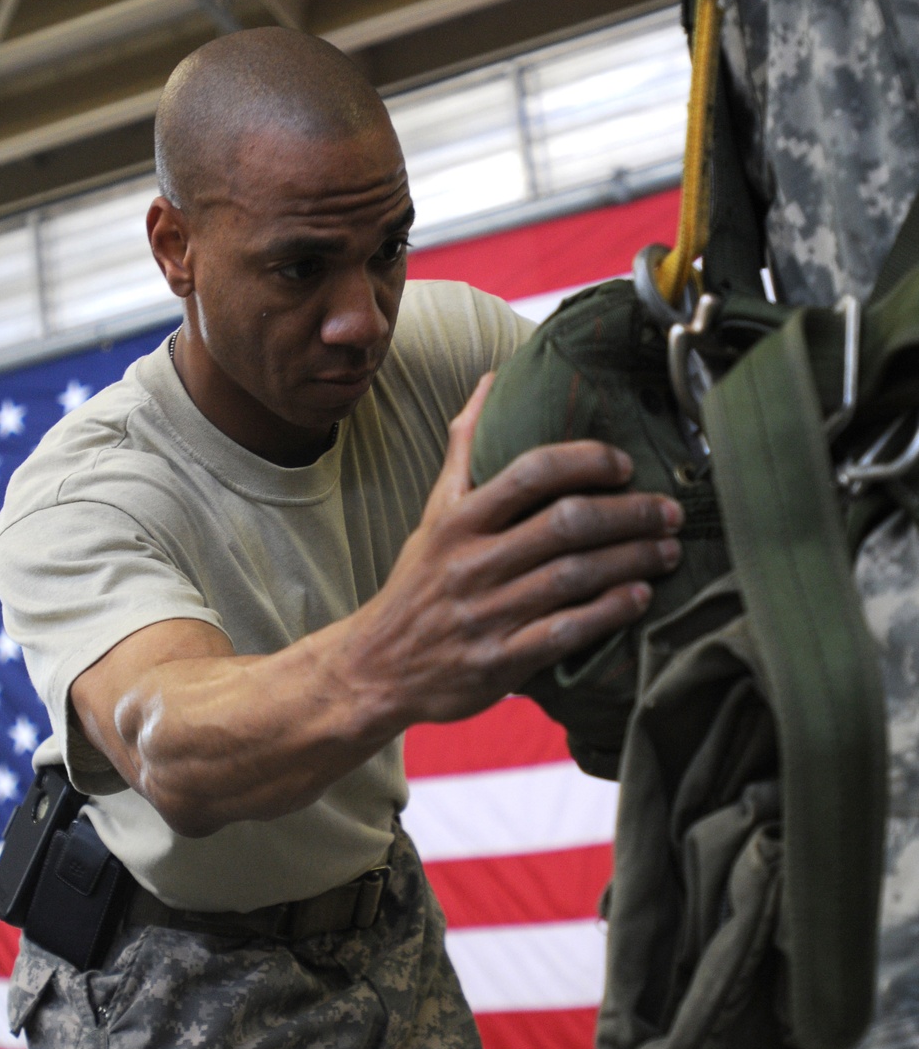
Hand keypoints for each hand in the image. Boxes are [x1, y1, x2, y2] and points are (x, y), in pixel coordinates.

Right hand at [70, 377, 682, 832]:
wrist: (377, 668)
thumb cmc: (419, 584)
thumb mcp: (433, 513)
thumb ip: (467, 449)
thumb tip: (490, 380)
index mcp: (458, 520)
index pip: (530, 471)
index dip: (585, 460)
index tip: (624, 462)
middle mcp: (473, 563)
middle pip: (565, 524)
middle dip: (629, 513)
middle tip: (670, 510)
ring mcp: (487, 614)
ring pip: (574, 576)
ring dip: (632, 559)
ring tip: (669, 549)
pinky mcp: (501, 661)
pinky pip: (567, 632)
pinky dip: (610, 612)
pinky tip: (640, 597)